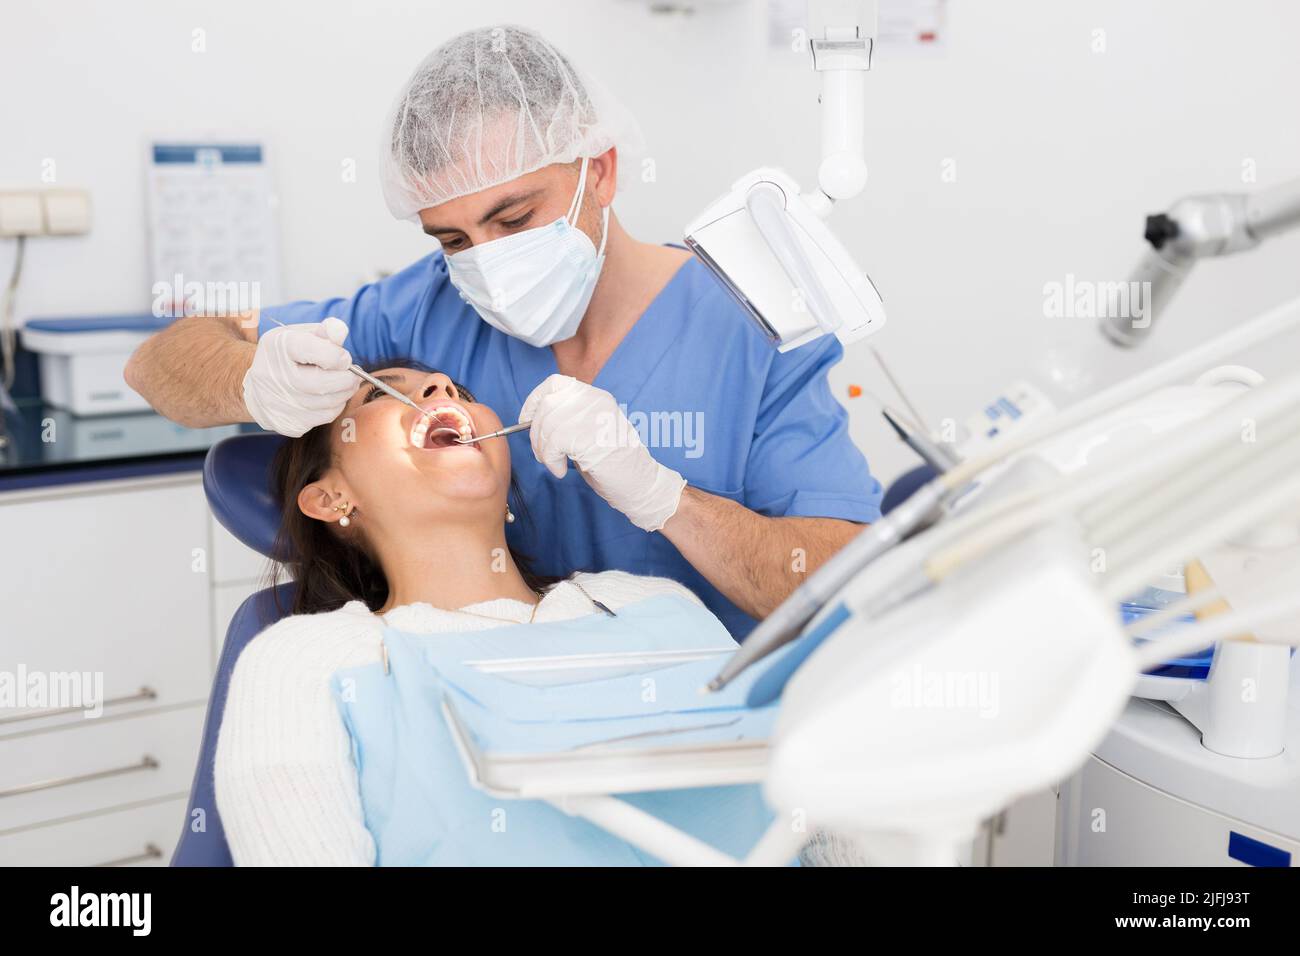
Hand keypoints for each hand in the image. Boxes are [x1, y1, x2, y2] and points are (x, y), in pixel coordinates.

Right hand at [242, 317, 355, 436]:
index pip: (314, 351)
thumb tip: (340, 331)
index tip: (344, 358)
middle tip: (354, 374)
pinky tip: (329, 396)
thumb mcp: (298, 335)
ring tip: (345, 383)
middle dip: (347, 379)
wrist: (256, 387)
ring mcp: (276, 403)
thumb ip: (323, 332)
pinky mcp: (286, 423)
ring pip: (327, 403)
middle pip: (322, 383)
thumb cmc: (285, 357)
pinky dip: (334, 407)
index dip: (338, 356)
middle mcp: (272, 376)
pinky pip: (324, 417)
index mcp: (276, 347)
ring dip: (344, 393)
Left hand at [520, 374, 686, 531]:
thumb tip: (531, 420)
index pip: (555, 383)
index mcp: (595, 397)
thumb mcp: (588, 431)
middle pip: (547, 405)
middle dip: (536, 433)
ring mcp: (594, 417)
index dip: (534, 400)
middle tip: (542, 454)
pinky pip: (554, 444)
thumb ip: (565, 420)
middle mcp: (595, 401)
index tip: (525, 419)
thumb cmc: (612, 464)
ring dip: (544, 450)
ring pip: (548, 425)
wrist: (639, 483)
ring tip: (555, 464)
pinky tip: (561, 470)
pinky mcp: (590, 436)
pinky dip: (551, 460)